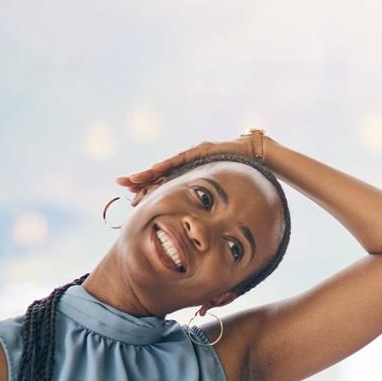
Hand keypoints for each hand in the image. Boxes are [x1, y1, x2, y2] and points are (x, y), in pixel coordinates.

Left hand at [116, 129, 272, 196]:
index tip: (130, 197)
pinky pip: (182, 159)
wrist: (260, 157)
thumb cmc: (243, 178)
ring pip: (167, 166)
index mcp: (190, 178)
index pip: (165, 183)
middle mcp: (188, 167)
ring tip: (132, 179)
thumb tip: (205, 229)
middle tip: (120, 183)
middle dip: (140, 178)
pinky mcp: (202, 150)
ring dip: (149, 173)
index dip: (147, 188)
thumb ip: (213, 206)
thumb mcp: (224, 196)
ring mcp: (194, 157)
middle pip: (160, 173)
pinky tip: (155, 170)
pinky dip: (169, 165)